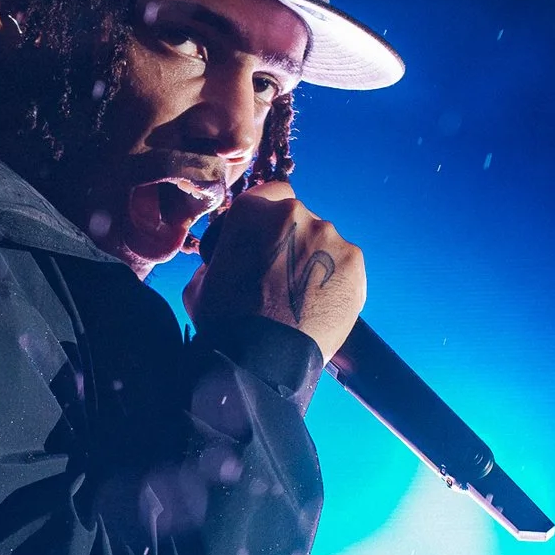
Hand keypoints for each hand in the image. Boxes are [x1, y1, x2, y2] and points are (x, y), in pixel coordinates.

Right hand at [181, 181, 366, 363]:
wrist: (263, 360)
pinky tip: (321, 304)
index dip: (269, 217)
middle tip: (280, 276)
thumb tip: (226, 262)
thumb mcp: (200, 283)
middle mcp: (294, 213)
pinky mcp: (354, 262)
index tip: (266, 239)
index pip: (271, 194)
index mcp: (252, 210)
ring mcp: (328, 236)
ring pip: (324, 241)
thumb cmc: (225, 323)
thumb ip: (217, 260)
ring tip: (302, 297)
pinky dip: (335, 279)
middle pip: (299, 218)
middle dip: (291, 241)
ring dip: (315, 260)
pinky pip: (344, 264)